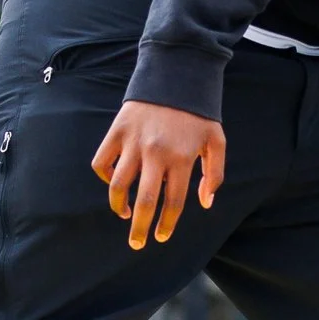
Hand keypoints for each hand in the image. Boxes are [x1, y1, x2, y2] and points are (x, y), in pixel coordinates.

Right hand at [92, 100, 226, 248]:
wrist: (176, 75)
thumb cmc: (199, 113)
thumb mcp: (216, 140)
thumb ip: (214, 173)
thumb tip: (204, 203)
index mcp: (182, 158)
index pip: (173, 202)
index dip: (167, 224)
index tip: (162, 237)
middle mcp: (156, 153)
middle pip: (145, 201)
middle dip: (140, 228)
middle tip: (137, 244)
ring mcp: (133, 143)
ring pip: (118, 185)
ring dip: (119, 206)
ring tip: (125, 214)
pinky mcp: (117, 131)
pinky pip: (102, 162)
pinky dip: (104, 177)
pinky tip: (115, 184)